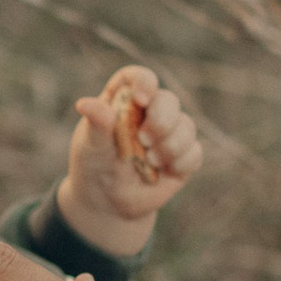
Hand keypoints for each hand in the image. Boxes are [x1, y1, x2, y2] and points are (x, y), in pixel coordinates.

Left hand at [61, 64, 203, 256]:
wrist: (107, 203)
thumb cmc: (94, 166)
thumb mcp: (91, 147)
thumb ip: (96, 125)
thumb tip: (85, 104)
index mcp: (123, 100)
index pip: (138, 78)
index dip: (144, 82)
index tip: (141, 99)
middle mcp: (149, 112)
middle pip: (168, 100)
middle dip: (162, 119)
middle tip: (143, 140)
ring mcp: (169, 134)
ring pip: (187, 126)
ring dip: (171, 145)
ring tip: (150, 161)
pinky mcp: (183, 157)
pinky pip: (195, 152)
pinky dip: (181, 162)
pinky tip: (162, 172)